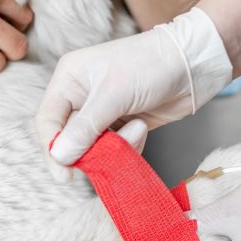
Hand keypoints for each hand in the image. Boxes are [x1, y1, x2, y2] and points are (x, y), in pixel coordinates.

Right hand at [36, 7, 232, 167]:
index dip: (53, 149)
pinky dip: (129, 146)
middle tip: (108, 156)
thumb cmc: (150, 65)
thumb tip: (59, 156)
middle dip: (91, 150)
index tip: (66, 175)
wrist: (192, 64)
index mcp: (69, 79)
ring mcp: (103, 112)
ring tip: (137, 129)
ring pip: (95, 148)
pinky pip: (116, 149)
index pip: (47, 121)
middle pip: (70, 139)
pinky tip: (142, 128)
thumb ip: (86, 127)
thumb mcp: (114, 94)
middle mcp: (81, 96)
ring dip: (115, 148)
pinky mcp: (124, 124)